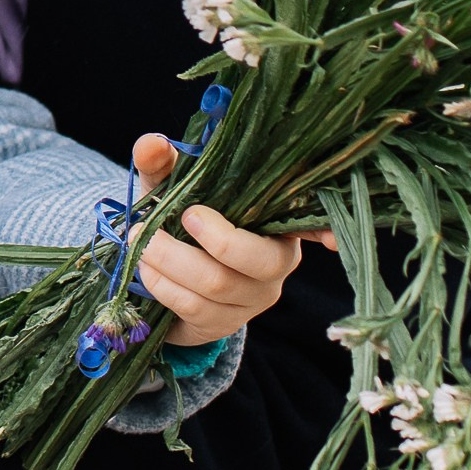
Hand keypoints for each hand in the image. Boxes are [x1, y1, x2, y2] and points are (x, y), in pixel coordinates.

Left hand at [128, 134, 328, 343]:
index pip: (310, 226)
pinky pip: (193, 307)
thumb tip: (151, 145)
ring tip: (140, 240)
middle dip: (213, 238)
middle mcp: (274, 264)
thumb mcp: (173, 187)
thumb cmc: (179, 220)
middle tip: (176, 217)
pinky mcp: (223, 324)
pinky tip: (145, 268)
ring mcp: (252, 300)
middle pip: (257, 259)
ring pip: (216, 284)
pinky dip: (161, 284)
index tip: (330, 240)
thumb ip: (165, 165)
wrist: (161, 272)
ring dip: (169, 260)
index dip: (324, 233)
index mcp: (274, 223)